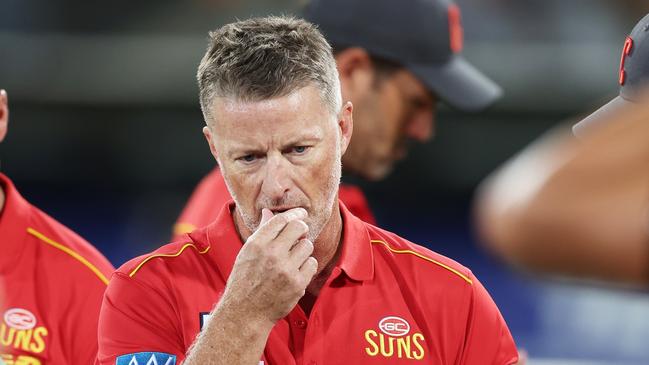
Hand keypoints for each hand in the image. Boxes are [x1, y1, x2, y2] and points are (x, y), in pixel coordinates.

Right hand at [220, 208, 317, 324]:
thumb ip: (262, 232)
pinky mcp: (297, 283)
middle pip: (298, 228)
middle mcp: (272, 254)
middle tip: (301, 233)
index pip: (281, 220)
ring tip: (295, 257)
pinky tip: (297, 270)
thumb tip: (269, 212)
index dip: (294, 213)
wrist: (246, 311)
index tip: (301, 213)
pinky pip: (312, 263)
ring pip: (307, 245)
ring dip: (303, 249)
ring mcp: (286, 269)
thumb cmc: (245, 280)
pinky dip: (307, 265)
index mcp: (257, 244)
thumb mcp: (247, 253)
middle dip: (302, 228)